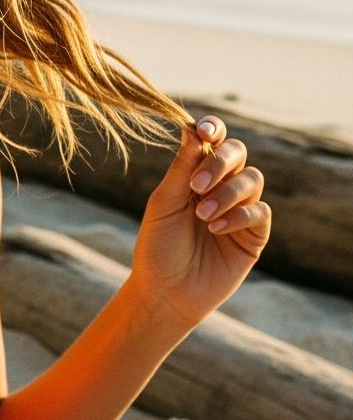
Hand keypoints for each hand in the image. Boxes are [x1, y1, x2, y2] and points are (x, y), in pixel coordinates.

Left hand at [129, 116, 270, 328]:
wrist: (166, 291)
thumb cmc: (158, 246)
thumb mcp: (165, 203)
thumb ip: (181, 168)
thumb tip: (190, 128)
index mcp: (194, 173)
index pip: (212, 141)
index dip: (213, 129)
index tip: (204, 131)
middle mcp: (220, 186)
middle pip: (237, 153)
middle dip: (220, 162)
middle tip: (196, 186)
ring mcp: (240, 209)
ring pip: (252, 179)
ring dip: (227, 192)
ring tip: (202, 215)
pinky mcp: (254, 235)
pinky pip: (260, 212)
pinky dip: (239, 215)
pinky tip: (216, 228)